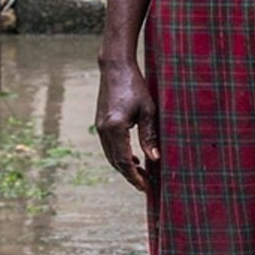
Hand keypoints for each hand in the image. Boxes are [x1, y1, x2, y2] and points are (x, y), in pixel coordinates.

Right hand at [94, 60, 160, 196]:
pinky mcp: (100, 123)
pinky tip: (133, 157)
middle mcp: (104, 130)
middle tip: (146, 184)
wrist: (115, 67)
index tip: (146, 187)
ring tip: (141, 173)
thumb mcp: (148, 110)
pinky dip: (119, 156)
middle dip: (130, 175)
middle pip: (116, 162)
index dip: (135, 177)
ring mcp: (99, 127)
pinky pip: (109, 147)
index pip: (124, 161)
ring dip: (125, 167)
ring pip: (111, 156)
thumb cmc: (135, 85)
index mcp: (115, 127)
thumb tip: (154, 159)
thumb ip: (149, 136)